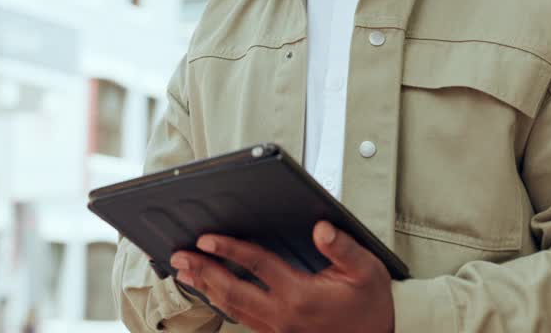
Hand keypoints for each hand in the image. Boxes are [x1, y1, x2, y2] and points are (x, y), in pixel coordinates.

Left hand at [169, 221, 394, 332]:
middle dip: (203, 271)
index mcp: (300, 296)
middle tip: (179, 255)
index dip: (229, 250)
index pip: (257, 266)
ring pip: (231, 309)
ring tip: (185, 271)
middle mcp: (283, 316)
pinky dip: (221, 303)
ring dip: (206, 288)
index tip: (207, 239)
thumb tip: (321, 228)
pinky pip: (242, 319)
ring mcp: (277, 330)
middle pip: (232, 291)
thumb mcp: (366, 270)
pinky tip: (212, 292)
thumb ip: (342, 248)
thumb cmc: (371, 305)